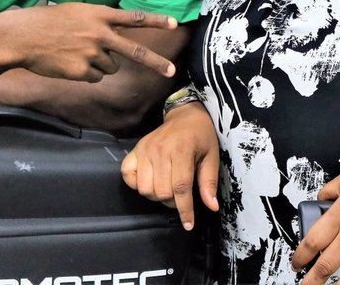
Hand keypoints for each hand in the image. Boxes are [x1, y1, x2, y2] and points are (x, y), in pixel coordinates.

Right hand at [0, 3, 178, 81]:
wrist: (23, 37)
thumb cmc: (48, 22)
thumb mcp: (77, 12)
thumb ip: (99, 22)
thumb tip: (115, 37)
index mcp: (99, 15)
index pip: (134, 17)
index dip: (155, 20)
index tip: (174, 23)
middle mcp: (100, 34)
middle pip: (134, 51)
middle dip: (155, 62)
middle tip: (170, 70)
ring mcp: (92, 53)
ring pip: (111, 67)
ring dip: (101, 64)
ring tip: (78, 54)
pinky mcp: (82, 71)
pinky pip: (95, 77)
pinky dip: (87, 74)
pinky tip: (70, 64)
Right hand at [122, 101, 218, 229]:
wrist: (186, 115)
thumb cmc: (201, 137)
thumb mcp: (212, 156)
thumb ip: (209, 182)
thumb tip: (211, 207)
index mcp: (182, 150)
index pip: (181, 188)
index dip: (185, 210)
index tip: (188, 224)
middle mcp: (160, 150)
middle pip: (162, 192)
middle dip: (173, 202)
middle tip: (181, 196)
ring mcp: (145, 150)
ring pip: (145, 189)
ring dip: (156, 195)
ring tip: (167, 188)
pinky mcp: (135, 150)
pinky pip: (128, 176)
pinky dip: (137, 184)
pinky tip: (150, 180)